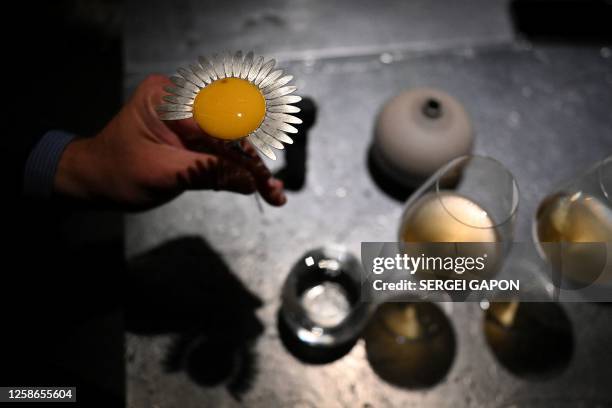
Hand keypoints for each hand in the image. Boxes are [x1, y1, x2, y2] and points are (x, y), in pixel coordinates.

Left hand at [55, 74, 286, 210]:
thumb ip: (207, 173)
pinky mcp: (196, 136)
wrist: (97, 180)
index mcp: (167, 98)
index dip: (241, 147)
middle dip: (252, 160)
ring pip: (232, 141)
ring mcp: (191, 118)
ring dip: (252, 168)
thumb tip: (249, 182)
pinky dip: (241, 170)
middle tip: (272, 188)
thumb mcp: (161, 174)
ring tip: (273, 193)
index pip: (216, 118)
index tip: (260, 174)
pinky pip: (224, 150)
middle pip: (231, 128)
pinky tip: (260, 186)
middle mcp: (183, 100)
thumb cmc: (118, 173)